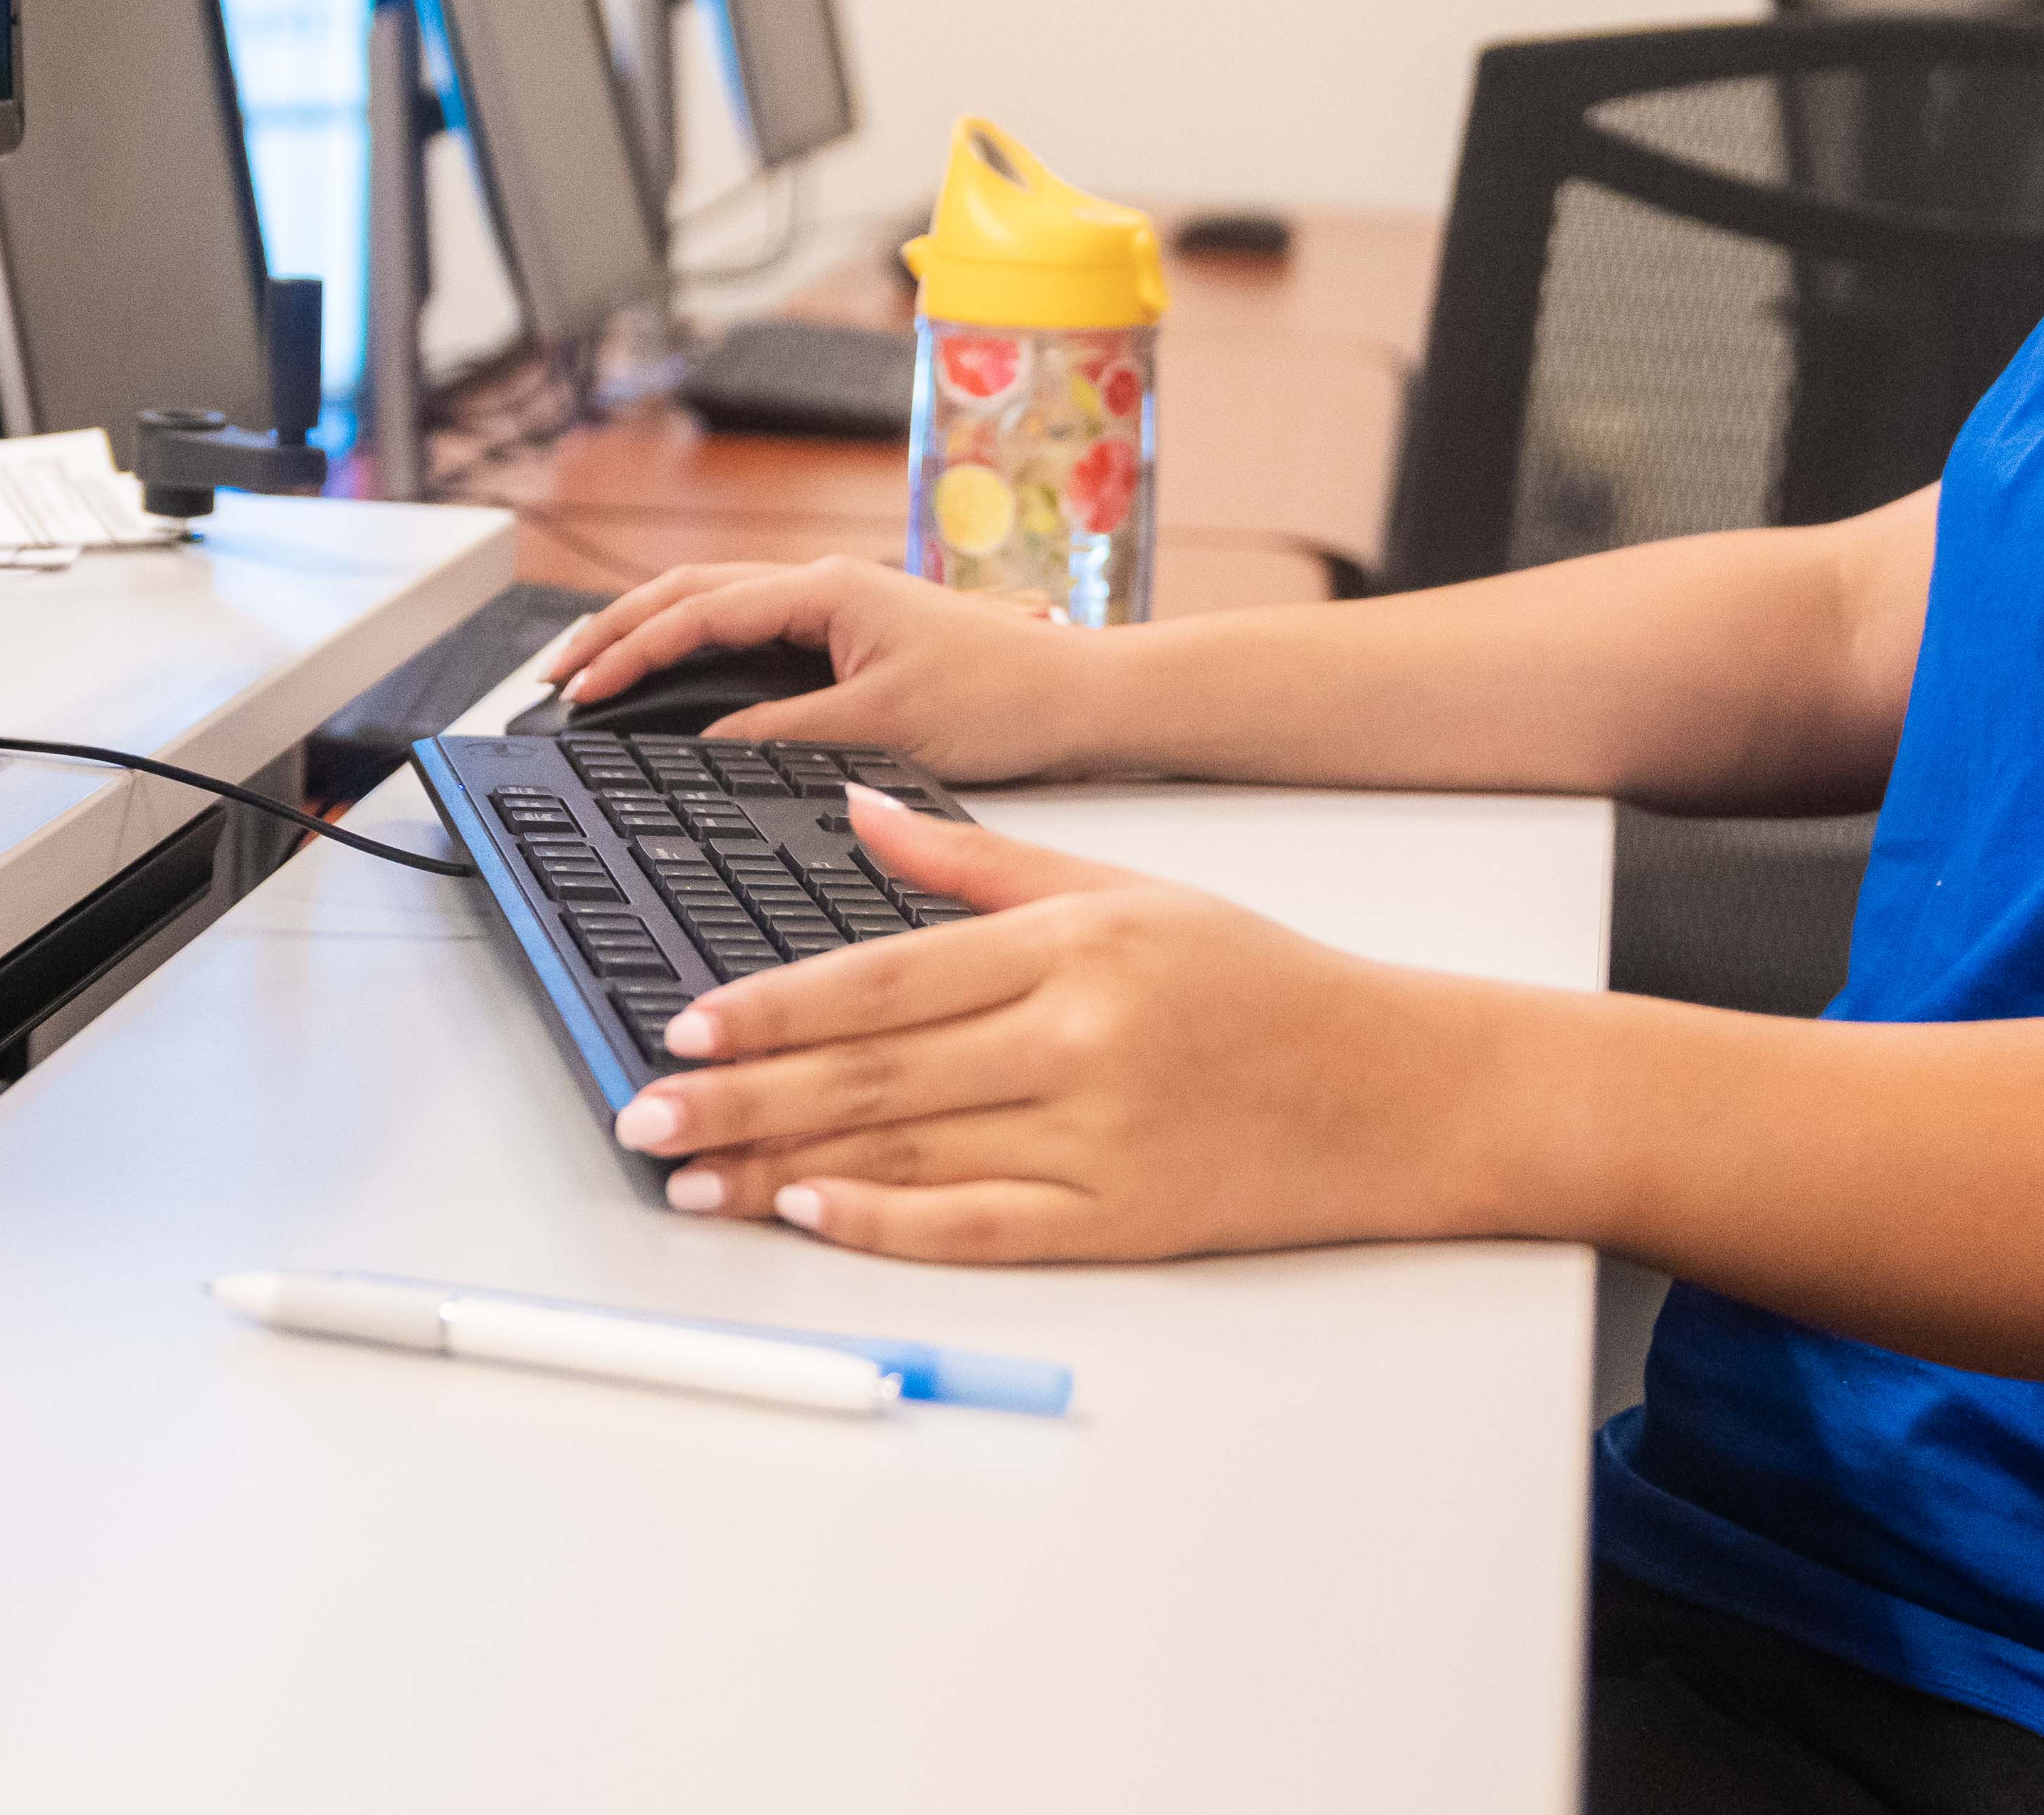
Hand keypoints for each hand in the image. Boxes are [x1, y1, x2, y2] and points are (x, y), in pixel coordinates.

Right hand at [541, 559, 1127, 784]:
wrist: (1082, 694)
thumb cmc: (1003, 699)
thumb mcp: (880, 728)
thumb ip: (783, 735)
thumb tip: (705, 750)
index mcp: (826, 589)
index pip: (698, 611)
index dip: (629, 652)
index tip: (577, 692)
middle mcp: (826, 582)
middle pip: (691, 589)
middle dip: (615, 628)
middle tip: (553, 675)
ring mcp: (839, 603)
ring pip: (717, 600)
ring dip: (650, 630)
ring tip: (594, 670)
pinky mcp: (854, 632)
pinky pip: (751, 625)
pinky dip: (697, 643)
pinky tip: (677, 675)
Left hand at [610, 789, 1516, 1261]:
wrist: (1402, 1089)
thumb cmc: (1265, 984)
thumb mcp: (1127, 886)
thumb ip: (978, 860)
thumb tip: (856, 814)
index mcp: (1072, 946)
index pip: (885, 977)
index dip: (773, 1005)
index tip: (686, 1024)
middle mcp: (1078, 1040)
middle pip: (874, 1072)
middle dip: (740, 1097)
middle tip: (642, 1113)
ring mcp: (1098, 1139)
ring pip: (908, 1154)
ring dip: (783, 1169)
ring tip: (691, 1176)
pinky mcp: (1123, 1223)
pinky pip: (981, 1229)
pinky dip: (889, 1225)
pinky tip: (812, 1217)